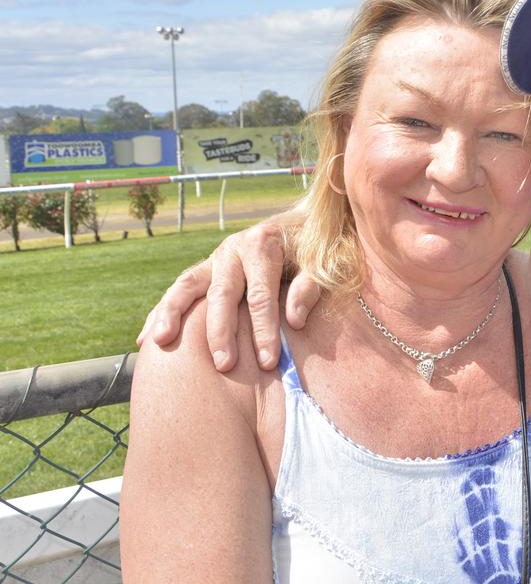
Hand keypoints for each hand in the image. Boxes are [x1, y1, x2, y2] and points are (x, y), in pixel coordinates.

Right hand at [135, 215, 319, 370]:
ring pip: (187, 286)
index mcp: (262, 244)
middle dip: (221, 332)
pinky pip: (180, 290)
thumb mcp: (325, 262)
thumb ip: (310, 287)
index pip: (260, 295)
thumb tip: (294, 320)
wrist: (304, 223)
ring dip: (172, 314)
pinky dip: (163, 312)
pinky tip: (146, 338)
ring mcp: (215, 258)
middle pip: (221, 295)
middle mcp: (233, 249)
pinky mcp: (206, 269)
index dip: (264, 329)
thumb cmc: (317, 248)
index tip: (267, 362)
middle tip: (224, 365)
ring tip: (160, 343)